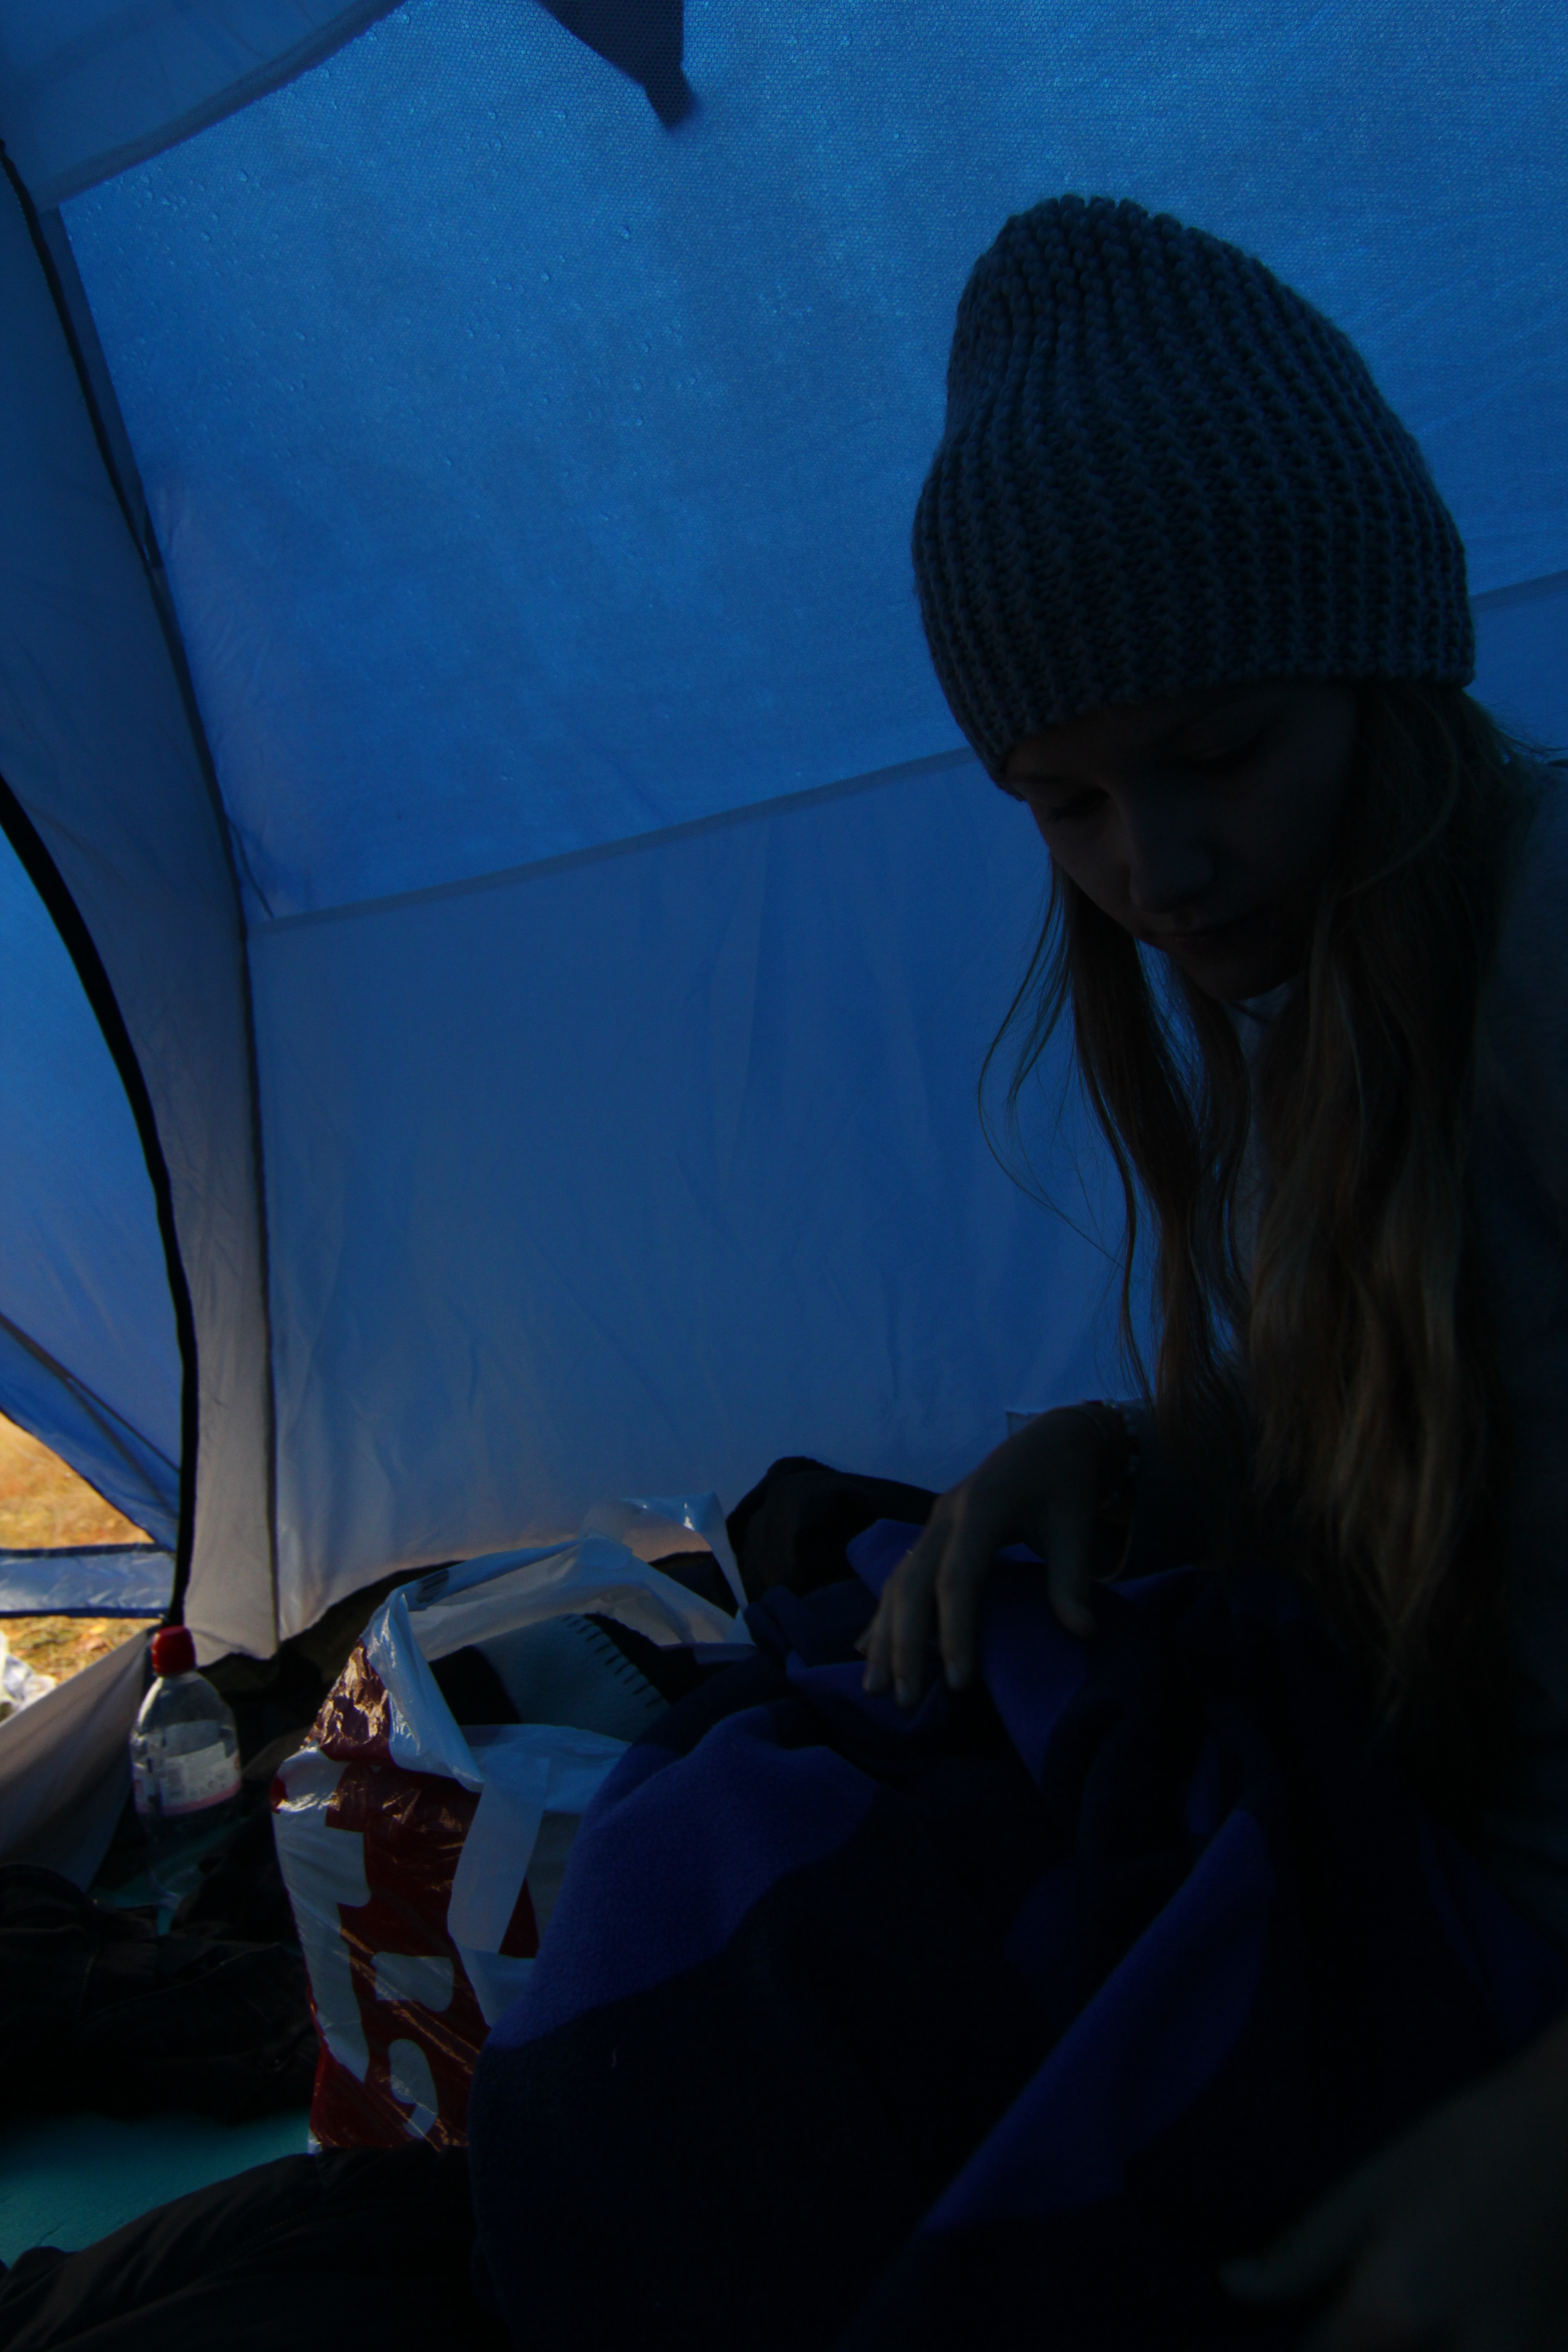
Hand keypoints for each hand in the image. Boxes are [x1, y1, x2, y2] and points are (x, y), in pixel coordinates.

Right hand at [856, 1406, 1116, 1706]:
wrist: (1051, 1437)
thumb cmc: (1066, 1481)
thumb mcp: (1076, 1524)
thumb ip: (1072, 1579)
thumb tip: (1083, 1634)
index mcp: (981, 1508)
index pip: (958, 1579)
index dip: (955, 1631)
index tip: (960, 1682)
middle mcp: (945, 1515)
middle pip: (913, 1585)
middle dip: (904, 1644)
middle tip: (904, 1699)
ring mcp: (932, 1523)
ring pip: (897, 1582)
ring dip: (884, 1635)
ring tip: (875, 1688)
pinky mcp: (931, 1533)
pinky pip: (899, 1576)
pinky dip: (884, 1615)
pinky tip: (866, 1649)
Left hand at [1220, 2009, 1567, 2348]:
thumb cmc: (1463, 2148)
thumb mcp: (1368, 2189)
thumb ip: (1300, 2255)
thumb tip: (1234, 2287)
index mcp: (1392, 2312)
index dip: (1297, 2348)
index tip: (1305, 2325)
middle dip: (1354, 2348)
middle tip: (1348, 2315)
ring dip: (1405, 2351)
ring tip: (1406, 2311)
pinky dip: (1461, 2349)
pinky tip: (1458, 2314)